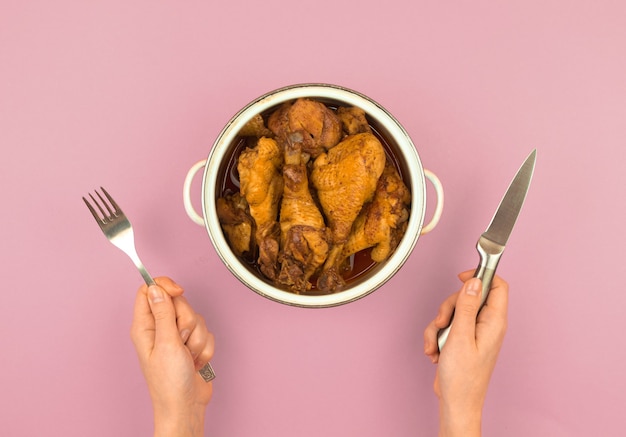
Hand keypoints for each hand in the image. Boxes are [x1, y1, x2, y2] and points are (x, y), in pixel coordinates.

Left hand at [130, 277, 213, 436]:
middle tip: (180, 339)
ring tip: (188, 356)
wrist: (186, 406)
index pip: (150, 290)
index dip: (165, 286)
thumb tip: (156, 288)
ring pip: (195, 318)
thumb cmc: (169, 383)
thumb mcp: (166, 344)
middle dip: (187, 321)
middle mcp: (160, 329)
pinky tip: (195, 361)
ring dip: (197, 338)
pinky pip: (206, 333)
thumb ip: (163, 313)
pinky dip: (205, 348)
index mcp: (145, 326)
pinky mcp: (191, 344)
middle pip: (178, 302)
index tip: (179, 292)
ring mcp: (176, 337)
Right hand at [424, 270, 508, 436]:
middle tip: (442, 322)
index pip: (497, 286)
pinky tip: (435, 352)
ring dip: (438, 326)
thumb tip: (473, 282)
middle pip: (467, 297)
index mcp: (494, 322)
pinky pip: (446, 327)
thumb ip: (466, 306)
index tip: (461, 277)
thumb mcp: (460, 336)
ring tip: (437, 344)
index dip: (480, 276)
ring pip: (453, 312)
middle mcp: (487, 325)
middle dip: (448, 308)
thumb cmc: (463, 377)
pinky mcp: (462, 340)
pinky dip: (436, 337)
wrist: (457, 402)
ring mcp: (474, 333)